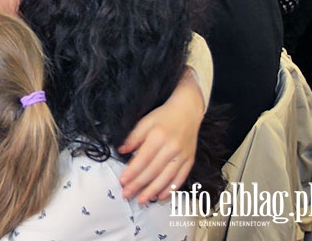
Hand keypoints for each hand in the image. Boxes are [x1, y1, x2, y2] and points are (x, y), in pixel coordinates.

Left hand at [118, 70, 202, 203]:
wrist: (188, 111)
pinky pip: (180, 178)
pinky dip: (170, 189)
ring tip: (141, 200)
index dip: (132, 171)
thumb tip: (122, 151)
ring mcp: (183, 155)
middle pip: (153, 171)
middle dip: (139, 185)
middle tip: (127, 194)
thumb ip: (133, 137)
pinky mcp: (190, 160)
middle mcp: (172, 148)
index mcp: (159, 136)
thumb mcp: (145, 121)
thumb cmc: (164, 116)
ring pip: (166, 178)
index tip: (122, 181)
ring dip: (153, 191)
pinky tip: (160, 196)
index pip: (143, 158)